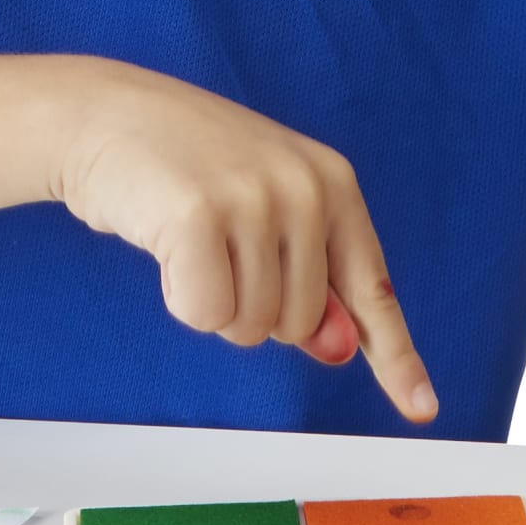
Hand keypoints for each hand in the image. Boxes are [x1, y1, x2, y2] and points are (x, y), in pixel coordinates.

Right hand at [53, 60, 437, 421]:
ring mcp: (256, 199)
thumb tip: (341, 350)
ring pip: (253, 328)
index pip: (374, 290)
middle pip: (301, 327)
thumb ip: (311, 281)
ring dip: (213, 304)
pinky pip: (205, 316)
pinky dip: (180, 297)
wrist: (102, 115)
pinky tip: (166, 246)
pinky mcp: (200, 215)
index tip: (423, 409)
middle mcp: (306, 189)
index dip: (398, 358)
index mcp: (334, 185)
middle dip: (253, 309)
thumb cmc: (187, 170)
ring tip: (190, 242)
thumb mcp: (265, 216)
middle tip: (217, 248)